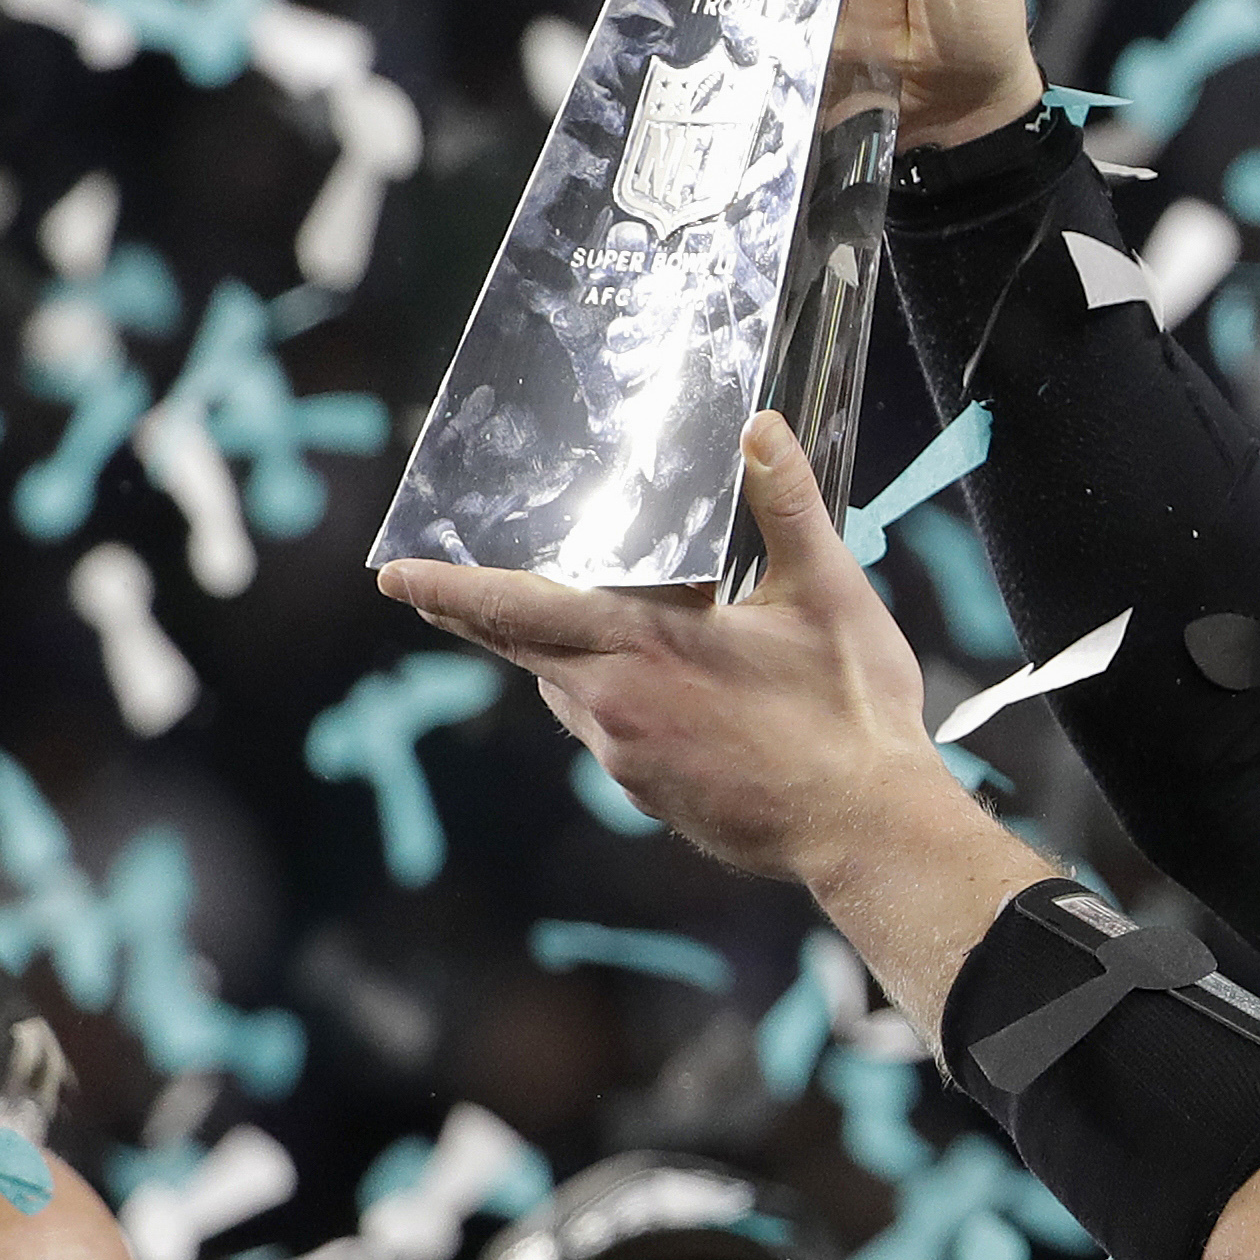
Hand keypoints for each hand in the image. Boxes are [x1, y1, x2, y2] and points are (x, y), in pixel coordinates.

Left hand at [378, 413, 962, 895]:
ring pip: (574, 693)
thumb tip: (762, 429)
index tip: (393, 574)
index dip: (450, 589)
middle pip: (525, 651)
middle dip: (482, 616)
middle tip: (433, 589)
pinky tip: (682, 696)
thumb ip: (787, 505)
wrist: (866, 831)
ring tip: (617, 629)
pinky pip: (612, 736)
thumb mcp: (828, 593)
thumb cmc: (850, 714)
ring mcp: (627, 762)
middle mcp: (614, 709)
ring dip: (577, 659)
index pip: (517, 610)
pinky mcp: (651, 797)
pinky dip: (623, 703)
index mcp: (643, 647)